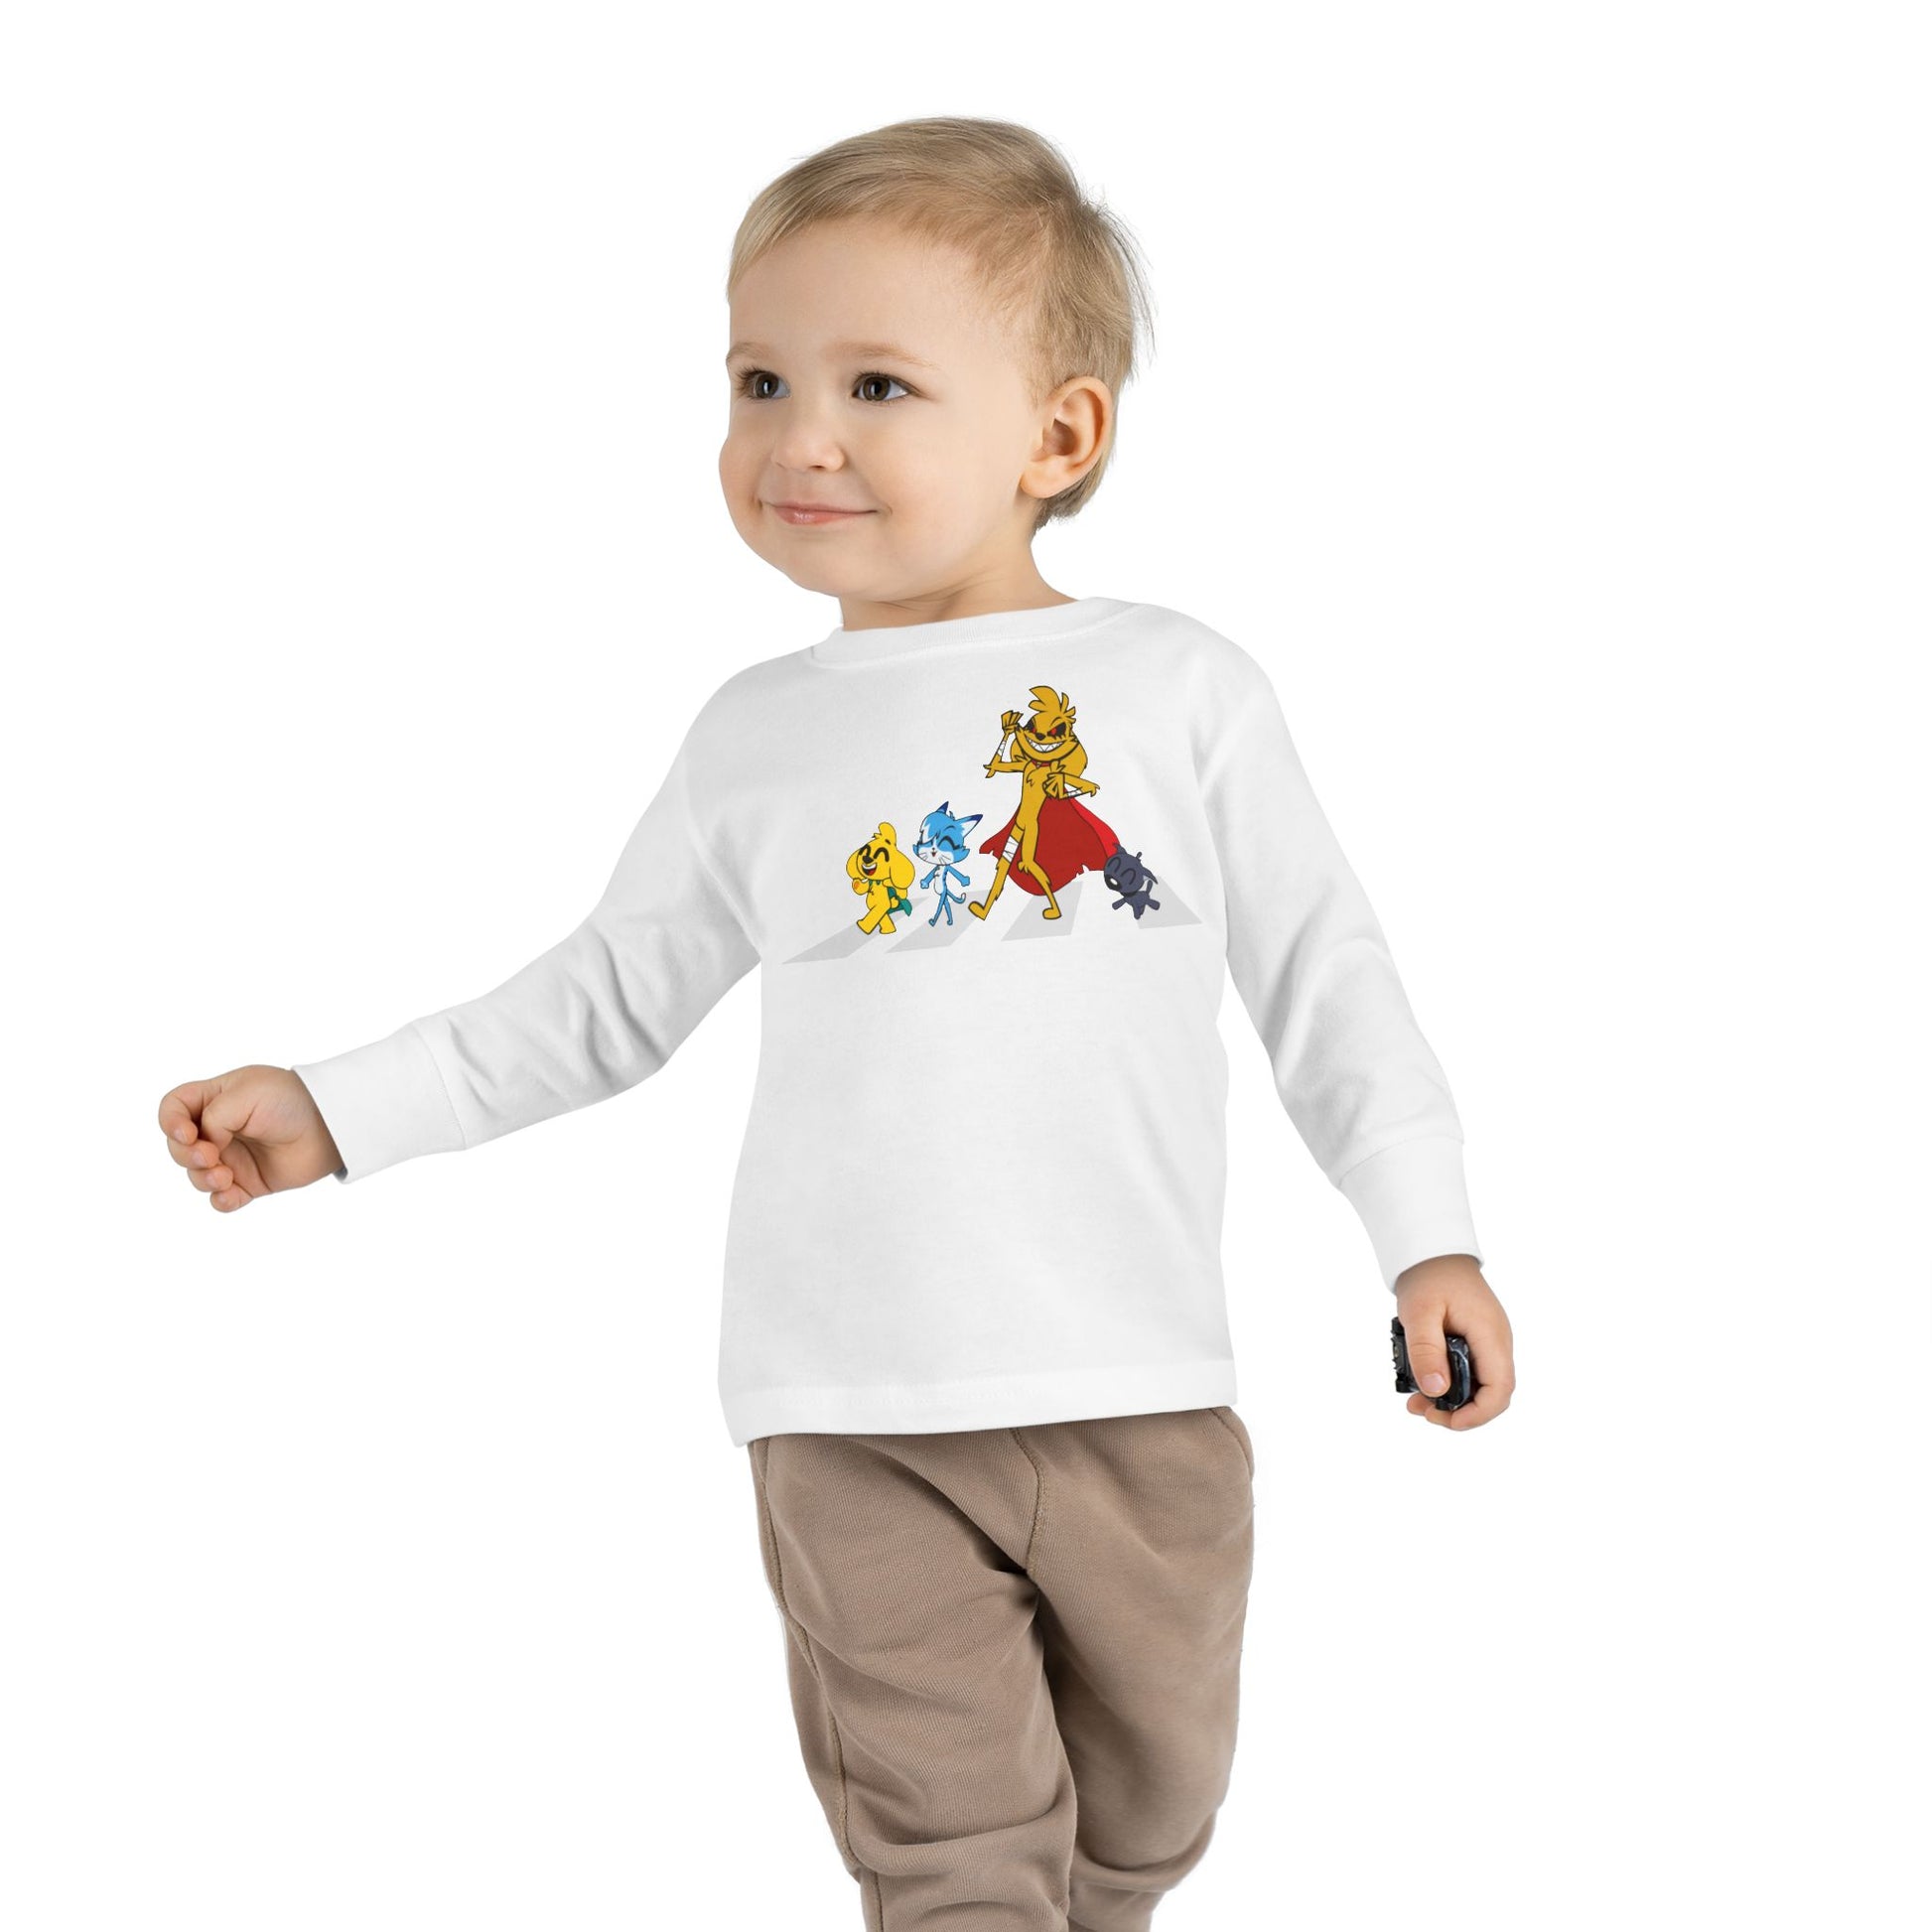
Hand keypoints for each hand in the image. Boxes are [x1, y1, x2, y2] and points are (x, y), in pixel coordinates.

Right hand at [157, 1065, 343, 1211]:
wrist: (330, 1126)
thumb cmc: (290, 1101)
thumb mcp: (246, 1095)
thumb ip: (213, 1118)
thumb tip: (206, 1146)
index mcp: (214, 1099)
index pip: (173, 1108)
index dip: (169, 1123)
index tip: (187, 1134)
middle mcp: (219, 1129)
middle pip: (179, 1147)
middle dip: (187, 1155)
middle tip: (211, 1157)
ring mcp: (233, 1156)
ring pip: (197, 1175)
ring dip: (203, 1179)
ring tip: (226, 1177)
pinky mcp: (249, 1182)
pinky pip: (222, 1199)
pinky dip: (221, 1200)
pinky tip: (231, 1195)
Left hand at [1392, 1253, 1514, 1430]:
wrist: (1433, 1252)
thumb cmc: (1429, 1276)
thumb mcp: (1419, 1313)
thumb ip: (1426, 1351)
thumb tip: (1436, 1391)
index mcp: (1490, 1335)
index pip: (1500, 1389)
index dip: (1478, 1414)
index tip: (1448, 1421)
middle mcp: (1497, 1342)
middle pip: (1492, 1393)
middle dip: (1460, 1411)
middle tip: (1423, 1411)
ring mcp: (1490, 1342)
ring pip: (1481, 1385)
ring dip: (1453, 1399)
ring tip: (1417, 1400)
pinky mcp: (1478, 1341)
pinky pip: (1472, 1371)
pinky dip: (1451, 1383)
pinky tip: (1425, 1382)